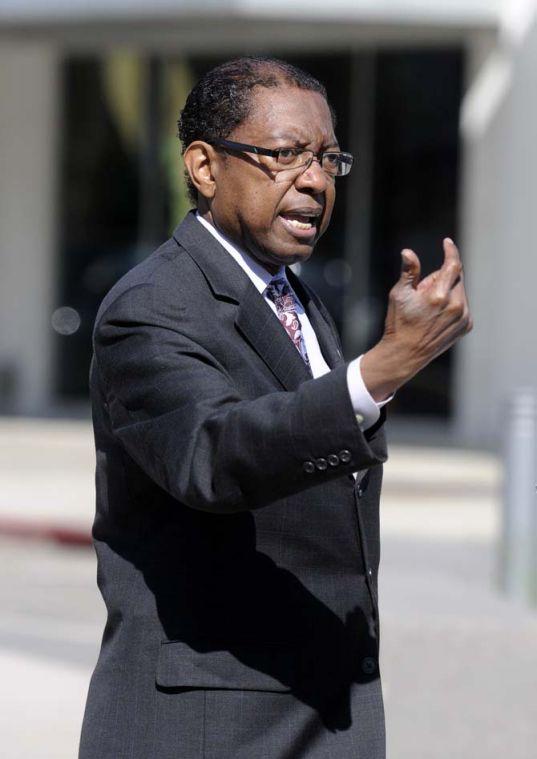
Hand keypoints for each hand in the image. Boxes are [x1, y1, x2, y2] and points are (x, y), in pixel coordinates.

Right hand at [360, 238, 472, 401]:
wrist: (406, 353)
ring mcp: (464, 317)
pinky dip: (453, 303)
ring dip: (448, 290)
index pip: (453, 265)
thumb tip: (408, 252)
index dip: (450, 251)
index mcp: (439, 296)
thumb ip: (409, 271)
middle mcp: (456, 306)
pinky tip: (437, 316)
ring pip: (460, 290)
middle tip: (423, 291)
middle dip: (441, 277)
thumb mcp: (399, 294)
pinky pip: (463, 305)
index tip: (446, 242)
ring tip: (429, 307)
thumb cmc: (399, 322)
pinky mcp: (467, 325)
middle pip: (456, 276)